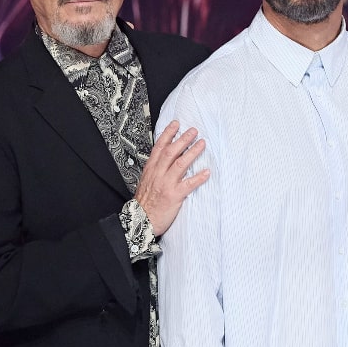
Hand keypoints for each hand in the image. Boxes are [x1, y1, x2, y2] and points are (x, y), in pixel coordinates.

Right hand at [135, 121, 208, 235]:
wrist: (140, 221)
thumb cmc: (144, 203)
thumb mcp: (146, 182)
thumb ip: (155, 171)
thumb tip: (166, 161)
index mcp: (151, 169)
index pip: (159, 147)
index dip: (168, 134)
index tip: (176, 124)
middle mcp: (158, 174)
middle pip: (171, 152)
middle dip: (183, 139)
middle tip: (194, 131)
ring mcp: (166, 184)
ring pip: (180, 164)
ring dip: (192, 152)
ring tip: (202, 144)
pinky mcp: (174, 196)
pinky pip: (188, 184)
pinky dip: (198, 178)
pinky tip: (207, 172)